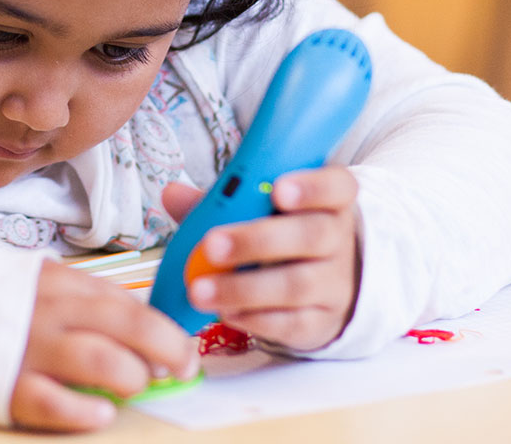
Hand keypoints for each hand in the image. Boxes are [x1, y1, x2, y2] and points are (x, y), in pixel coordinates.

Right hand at [10, 259, 199, 431]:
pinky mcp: (6, 385)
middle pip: (128, 326)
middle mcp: (49, 312)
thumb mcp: (34, 280)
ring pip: (101, 360)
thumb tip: (130, 320)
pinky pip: (55, 402)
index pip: (128, 302)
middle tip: (181, 368)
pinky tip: (101, 414)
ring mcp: (29, 348)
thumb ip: (77, 297)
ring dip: (132, 376)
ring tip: (137, 385)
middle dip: (167, 349)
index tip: (183, 345)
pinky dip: (85, 411)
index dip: (164, 326)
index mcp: (59, 283)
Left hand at [162, 166, 360, 351]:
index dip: (311, 187)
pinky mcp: (321, 322)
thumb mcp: (258, 210)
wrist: (321, 287)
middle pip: (312, 235)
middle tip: (212, 245)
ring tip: (200, 290)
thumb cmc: (281, 235)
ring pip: (297, 284)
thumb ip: (220, 202)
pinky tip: (224, 312)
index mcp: (328, 200)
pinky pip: (292, 323)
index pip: (336, 186)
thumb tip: (172, 193)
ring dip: (244, 288)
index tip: (278, 190)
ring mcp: (334, 284)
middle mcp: (338, 240)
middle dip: (258, 239)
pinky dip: (255, 319)